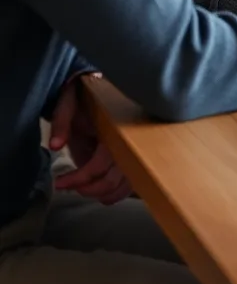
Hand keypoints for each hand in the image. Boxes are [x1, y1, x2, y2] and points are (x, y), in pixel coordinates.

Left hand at [49, 76, 132, 204]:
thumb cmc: (84, 97)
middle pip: (116, 178)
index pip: (101, 162)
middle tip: (72, 188)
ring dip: (106, 193)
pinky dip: (118, 190)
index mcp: (115, 127)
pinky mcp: (133, 154)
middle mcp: (129, 140)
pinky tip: (103, 192)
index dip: (80, 177)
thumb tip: (55, 146)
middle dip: (91, 189)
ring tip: (86, 191)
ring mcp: (134, 148)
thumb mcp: (69, 104)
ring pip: (127, 183)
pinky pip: (131, 179)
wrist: (99, 90)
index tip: (59, 182)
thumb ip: (62, 122)